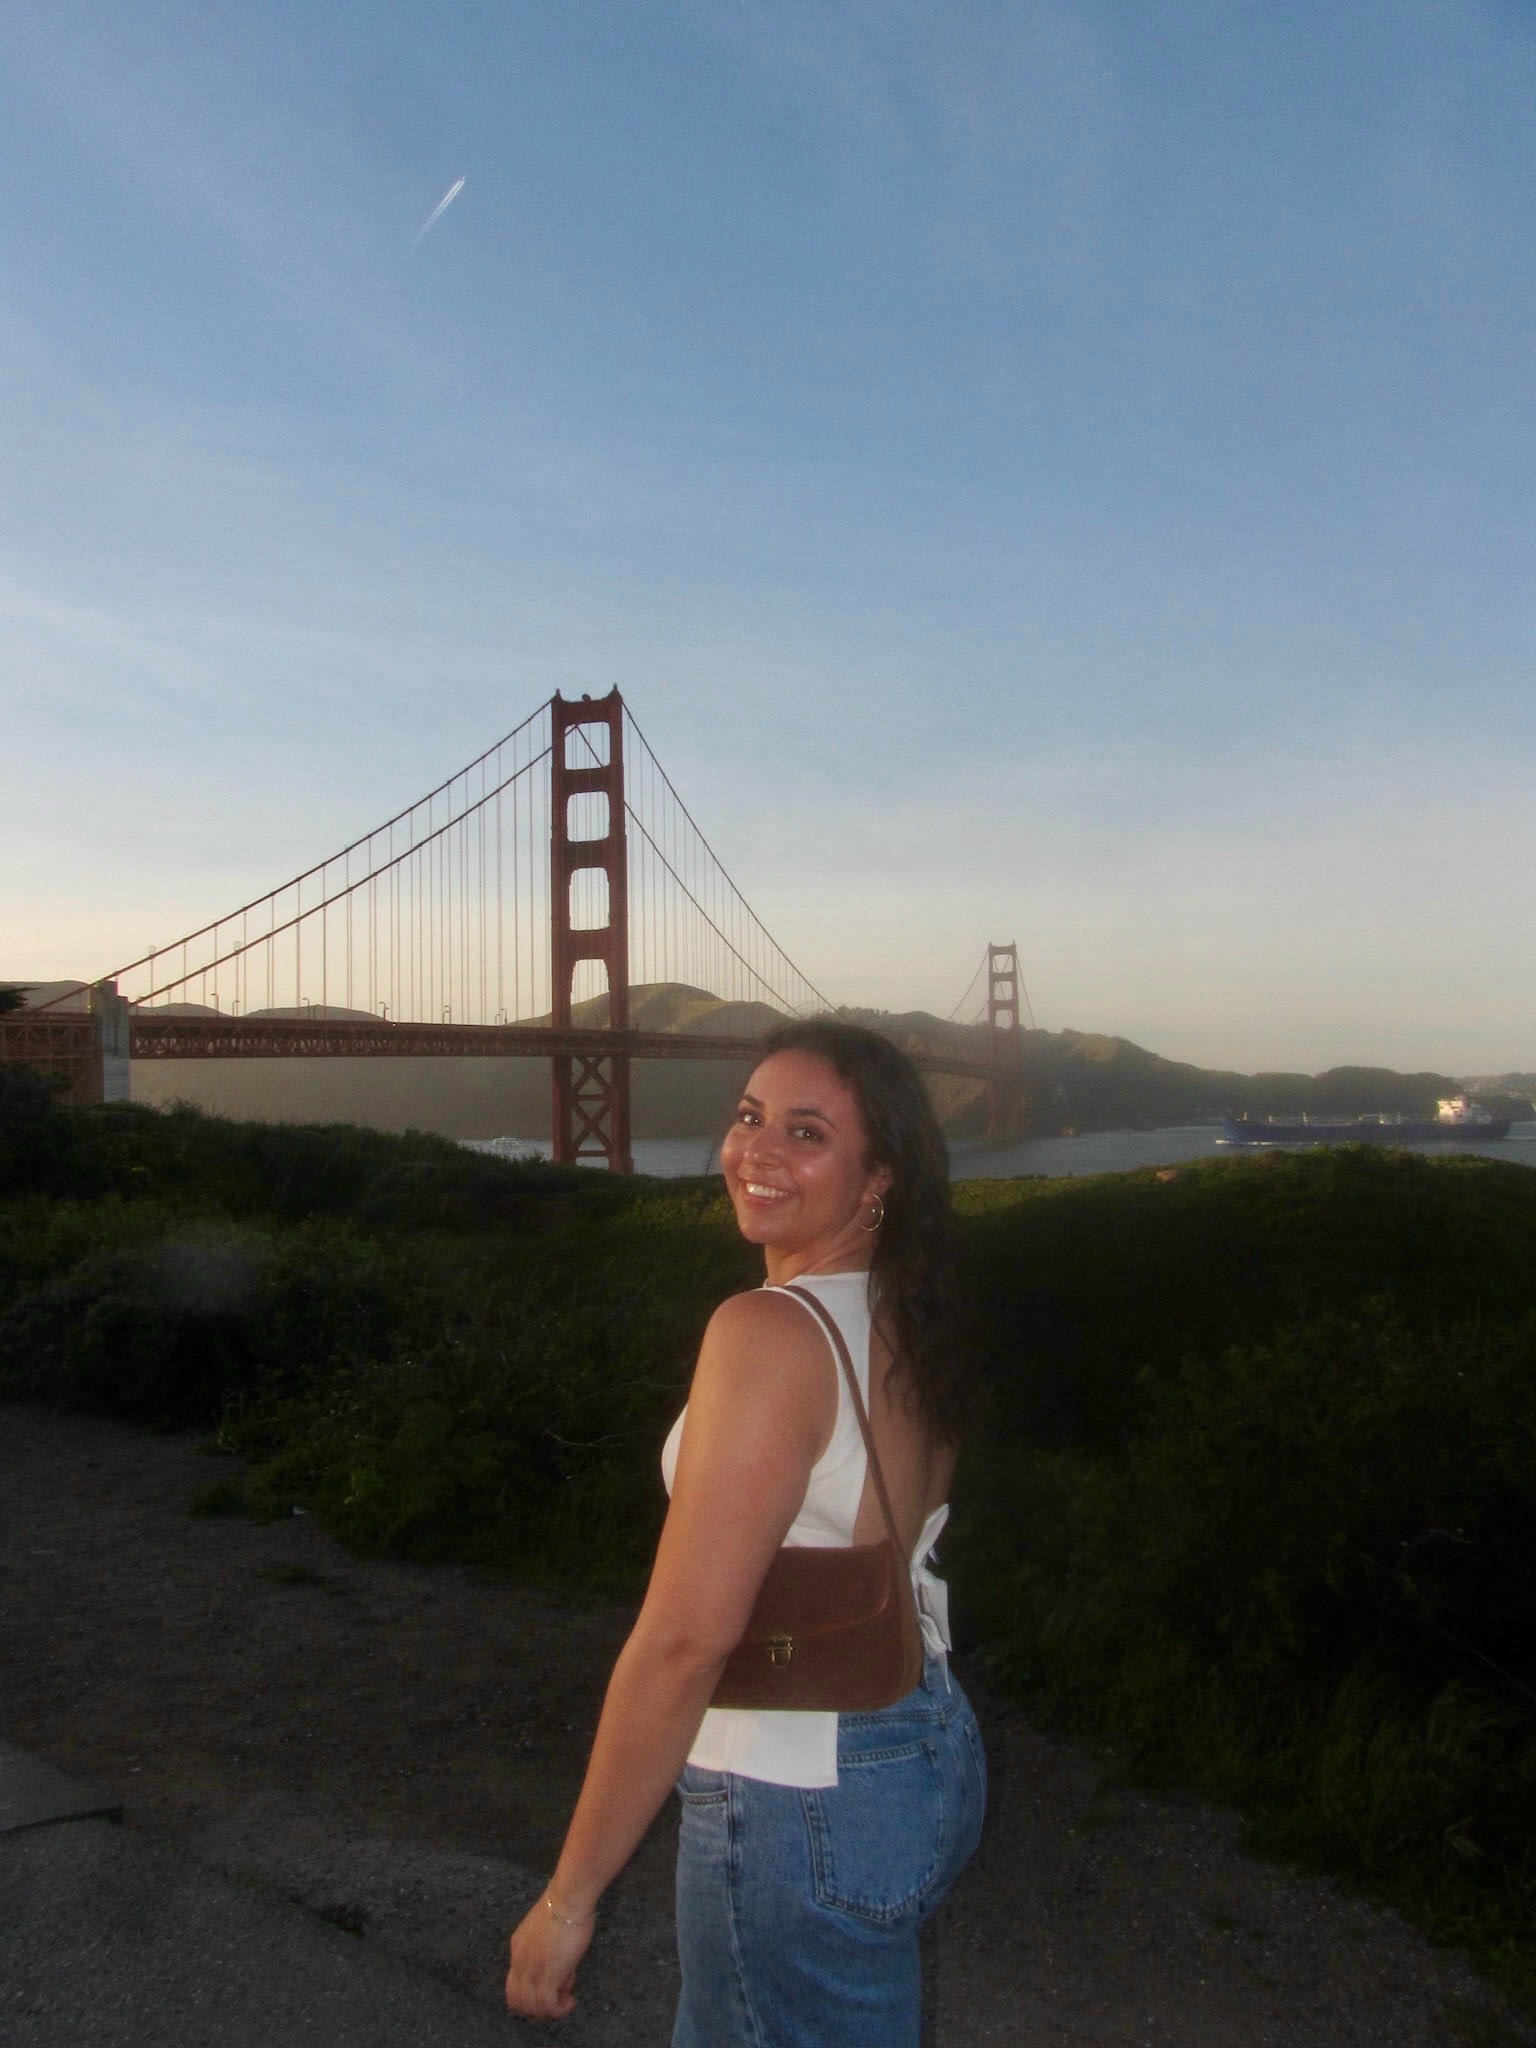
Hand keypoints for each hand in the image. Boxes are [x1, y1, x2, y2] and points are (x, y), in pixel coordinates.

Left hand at [505, 1896, 592, 2020]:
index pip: (513, 1985)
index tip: (548, 1991)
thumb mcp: (548, 1934)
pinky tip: (570, 2001)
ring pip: (531, 2006)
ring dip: (549, 2009)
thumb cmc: (565, 1908)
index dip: (529, 1995)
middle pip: (516, 2001)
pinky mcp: (548, 1974)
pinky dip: (559, 2009)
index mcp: (517, 1949)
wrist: (568, 1899)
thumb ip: (549, 1956)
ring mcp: (532, 1969)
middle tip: (556, 2002)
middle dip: (536, 2008)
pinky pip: (547, 2005)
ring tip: (566, 2000)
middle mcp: (519, 1962)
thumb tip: (562, 1978)